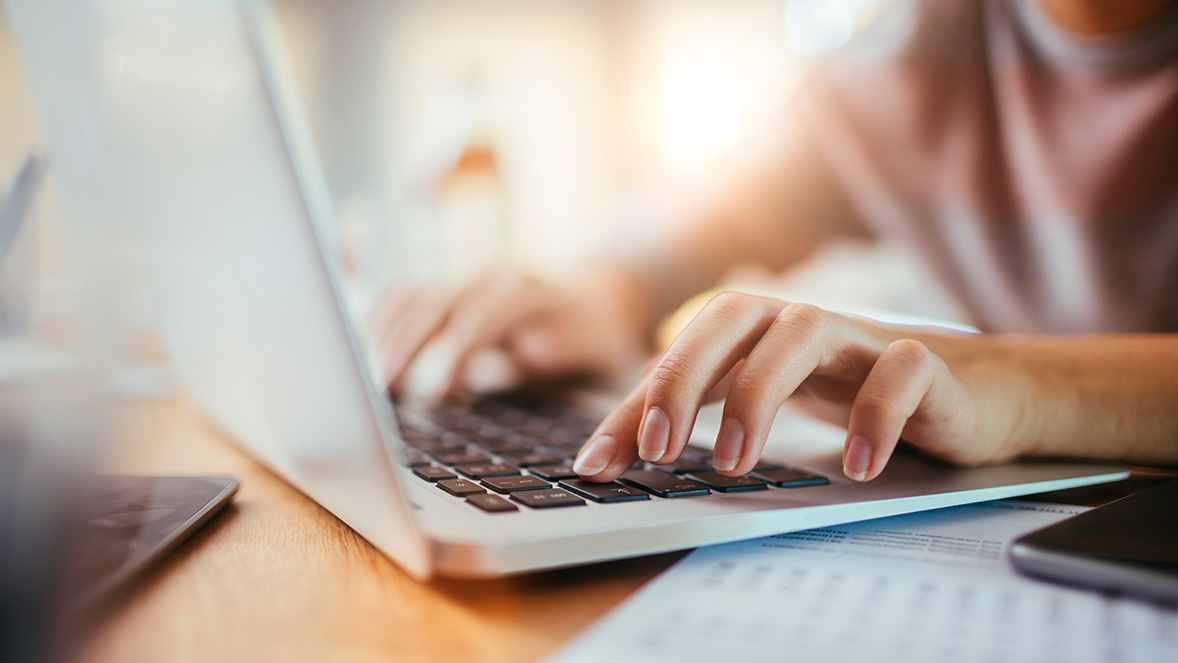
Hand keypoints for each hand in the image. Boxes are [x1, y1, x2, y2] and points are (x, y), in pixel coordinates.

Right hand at [372, 269, 649, 397]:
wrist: (597, 307)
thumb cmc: (595, 341)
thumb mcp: (596, 348)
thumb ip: (566, 348)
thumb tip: (530, 350)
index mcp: (526, 291)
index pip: (482, 314)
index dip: (456, 350)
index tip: (437, 390)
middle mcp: (488, 279)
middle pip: (433, 302)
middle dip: (405, 345)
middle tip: (381, 391)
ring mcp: (462, 284)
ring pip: (410, 297)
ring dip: (383, 336)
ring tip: (365, 384)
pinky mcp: (444, 296)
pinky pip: (400, 299)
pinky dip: (376, 324)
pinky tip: (359, 357)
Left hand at [572, 292, 1027, 481]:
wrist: (974, 392)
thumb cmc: (853, 392)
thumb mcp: (766, 403)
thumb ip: (694, 418)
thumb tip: (605, 454)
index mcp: (757, 330)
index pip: (681, 351)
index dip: (634, 404)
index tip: (597, 465)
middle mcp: (801, 322)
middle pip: (730, 316)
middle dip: (684, 377)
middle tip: (659, 450)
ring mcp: (862, 337)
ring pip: (802, 332)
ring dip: (758, 394)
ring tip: (733, 463)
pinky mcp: (926, 363)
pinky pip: (899, 372)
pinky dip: (873, 415)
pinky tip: (854, 465)